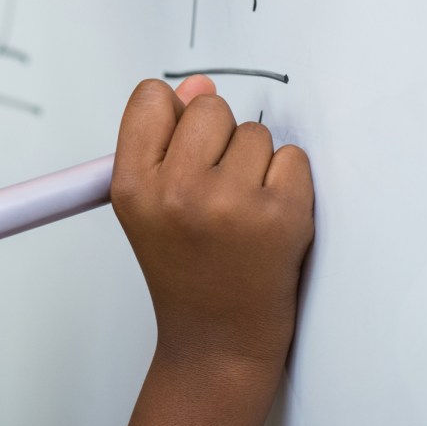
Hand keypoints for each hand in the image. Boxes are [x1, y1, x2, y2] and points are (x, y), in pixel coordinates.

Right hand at [112, 77, 313, 425]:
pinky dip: (288, 181)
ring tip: (241, 208)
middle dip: (218, 137)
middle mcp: (177, 191)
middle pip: (209, 106)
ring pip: (255, 132)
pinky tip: (269, 215)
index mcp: (133, 185)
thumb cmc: (184, 267)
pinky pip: (293, 157)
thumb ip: (164, 137)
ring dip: (255, 162)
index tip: (182, 143)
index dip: (172, 115)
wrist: (218, 340)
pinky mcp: (281, 216)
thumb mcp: (149, 202)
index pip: (152, 97)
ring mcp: (230, 203)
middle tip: (215, 185)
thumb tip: (199, 85)